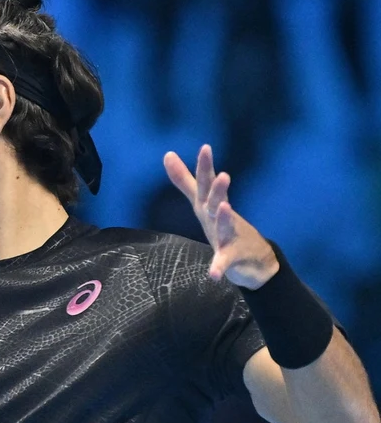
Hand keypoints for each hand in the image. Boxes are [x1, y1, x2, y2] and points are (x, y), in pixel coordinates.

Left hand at [163, 144, 278, 288]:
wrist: (254, 257)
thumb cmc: (223, 224)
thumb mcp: (201, 201)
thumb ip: (184, 180)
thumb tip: (168, 154)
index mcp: (211, 204)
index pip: (206, 183)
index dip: (205, 167)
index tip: (206, 147)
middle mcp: (221, 216)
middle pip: (217, 201)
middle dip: (218, 189)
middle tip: (223, 174)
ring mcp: (228, 235)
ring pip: (225, 225)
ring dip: (224, 217)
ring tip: (224, 207)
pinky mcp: (231, 256)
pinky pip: (224, 262)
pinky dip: (218, 267)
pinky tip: (213, 275)